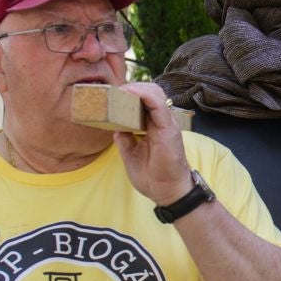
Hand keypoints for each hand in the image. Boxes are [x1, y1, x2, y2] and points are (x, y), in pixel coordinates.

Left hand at [112, 83, 193, 206]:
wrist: (168, 192)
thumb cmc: (154, 176)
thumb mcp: (131, 154)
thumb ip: (125, 139)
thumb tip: (114, 126)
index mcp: (154, 125)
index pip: (145, 100)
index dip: (131, 93)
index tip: (112, 95)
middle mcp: (162, 121)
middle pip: (150, 91)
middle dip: (132, 87)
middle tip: (114, 92)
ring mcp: (167, 123)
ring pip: (155, 92)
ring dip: (136, 88)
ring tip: (120, 91)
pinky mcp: (168, 128)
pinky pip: (158, 104)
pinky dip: (144, 95)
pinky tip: (130, 93)